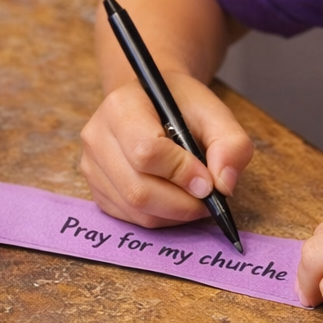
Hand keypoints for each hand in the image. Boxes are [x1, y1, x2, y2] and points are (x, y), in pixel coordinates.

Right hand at [80, 71, 253, 227]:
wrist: (155, 104)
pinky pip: (131, 218)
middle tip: (208, 198)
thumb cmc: (183, 107)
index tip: (208, 181)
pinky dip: (161, 217)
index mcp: (121, 107)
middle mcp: (97, 137)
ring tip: (194, 196)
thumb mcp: (215, 113)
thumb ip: (230, 144)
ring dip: (175, 213)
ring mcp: (92, 166)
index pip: (146, 152)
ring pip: (136, 210)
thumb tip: (224, 185)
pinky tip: (174, 198)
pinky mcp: (97, 190)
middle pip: (138, 190)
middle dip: (182, 203)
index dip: (181, 173)